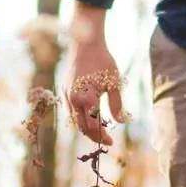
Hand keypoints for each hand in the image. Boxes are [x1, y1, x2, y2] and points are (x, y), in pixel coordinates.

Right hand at [66, 3, 125, 145]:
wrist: (85, 44)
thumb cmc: (103, 62)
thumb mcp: (114, 83)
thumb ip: (116, 104)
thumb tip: (121, 122)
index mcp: (86, 98)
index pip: (92, 126)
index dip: (101, 137)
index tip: (110, 142)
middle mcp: (73, 99)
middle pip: (81, 127)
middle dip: (93, 135)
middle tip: (106, 139)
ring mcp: (66, 95)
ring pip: (74, 119)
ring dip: (85, 127)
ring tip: (99, 129)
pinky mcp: (64, 90)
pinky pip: (70, 110)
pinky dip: (79, 117)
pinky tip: (89, 116)